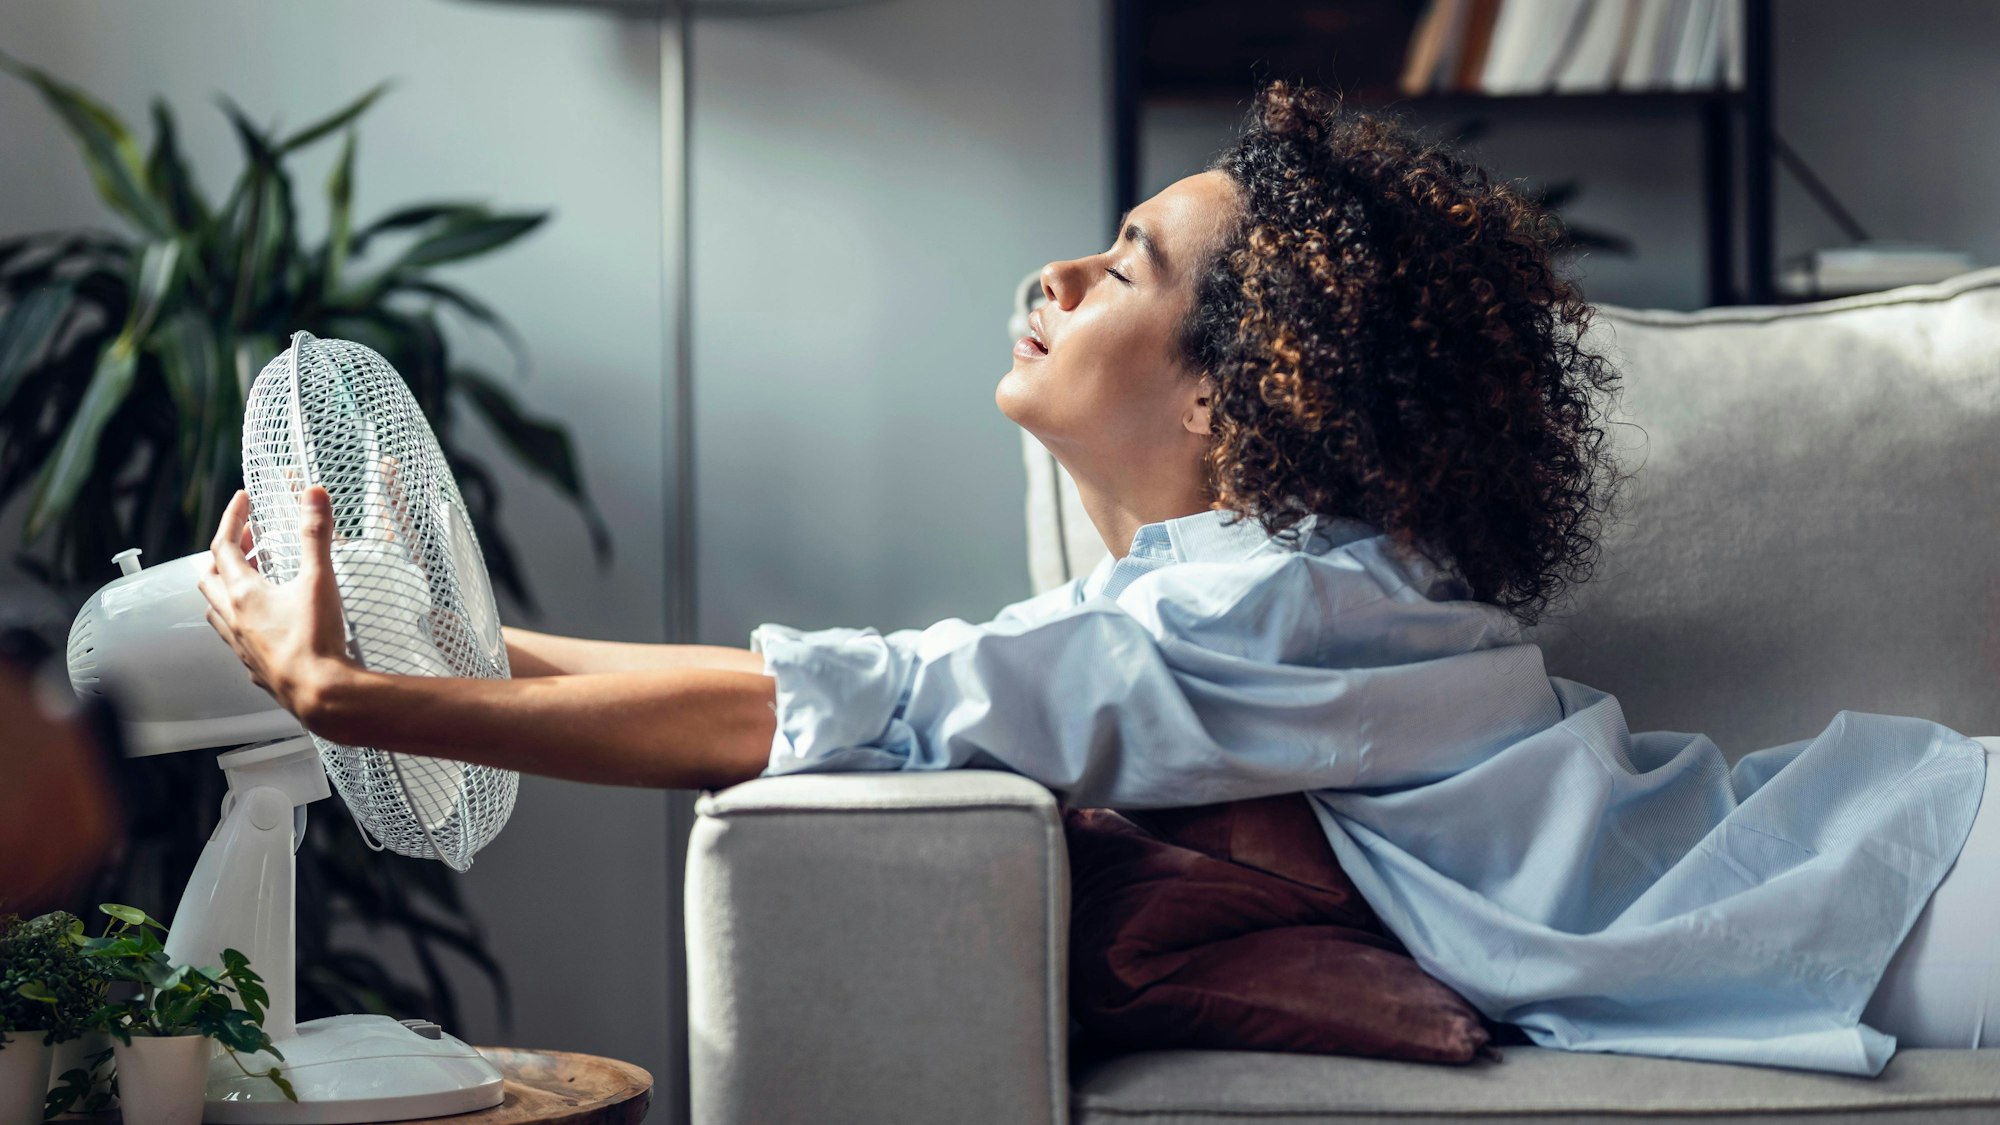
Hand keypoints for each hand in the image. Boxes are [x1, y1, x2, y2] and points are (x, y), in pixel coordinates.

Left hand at [198, 486, 357, 726]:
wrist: (321, 694)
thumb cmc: (315, 640)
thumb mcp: (318, 579)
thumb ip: (315, 535)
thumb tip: (313, 495)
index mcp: (244, 593)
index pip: (224, 546)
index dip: (232, 519)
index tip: (243, 501)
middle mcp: (234, 618)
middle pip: (211, 577)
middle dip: (225, 553)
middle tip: (248, 540)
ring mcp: (240, 644)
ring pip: (216, 609)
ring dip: (226, 587)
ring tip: (250, 578)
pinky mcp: (253, 665)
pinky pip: (234, 637)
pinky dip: (239, 620)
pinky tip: (261, 623)